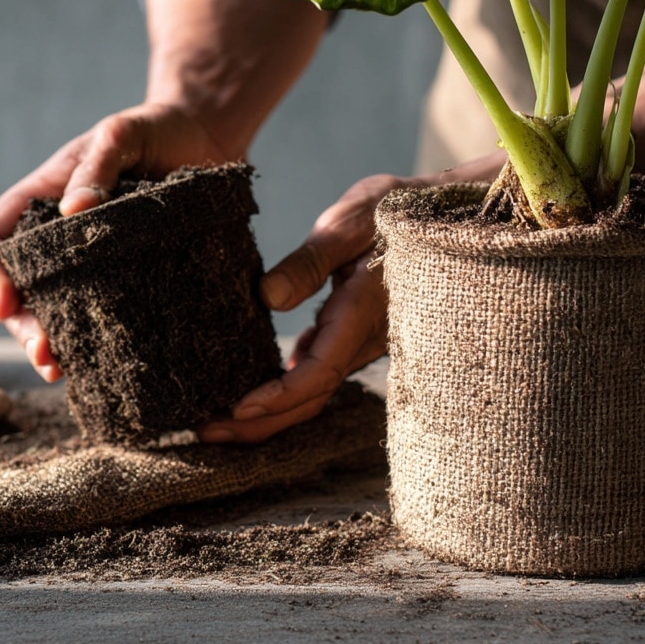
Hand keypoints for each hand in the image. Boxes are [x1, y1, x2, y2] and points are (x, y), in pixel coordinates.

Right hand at [0, 103, 230, 379]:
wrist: (207, 135)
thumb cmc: (156, 127)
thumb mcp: (122, 133)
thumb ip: (97, 166)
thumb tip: (74, 213)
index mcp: (43, 197)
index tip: (6, 305)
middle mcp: (60, 233)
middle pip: (20, 285)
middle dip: (23, 324)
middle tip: (45, 355)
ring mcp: (93, 256)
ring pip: (57, 305)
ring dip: (53, 339)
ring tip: (62, 369)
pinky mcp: (128, 272)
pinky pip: (102, 307)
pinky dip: (94, 334)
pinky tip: (102, 358)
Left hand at [197, 172, 422, 442]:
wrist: (437, 216)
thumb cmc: (393, 211)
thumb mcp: (349, 223)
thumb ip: (310, 261)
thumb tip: (268, 298)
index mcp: (362, 313)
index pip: (319, 373)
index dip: (278, 398)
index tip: (237, 411)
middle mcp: (364, 337)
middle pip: (311, 397)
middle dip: (260, 423)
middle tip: (206, 432)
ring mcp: (361, 340)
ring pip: (315, 389)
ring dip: (269, 410)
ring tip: (219, 418)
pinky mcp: (355, 333)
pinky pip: (321, 370)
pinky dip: (286, 386)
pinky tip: (257, 384)